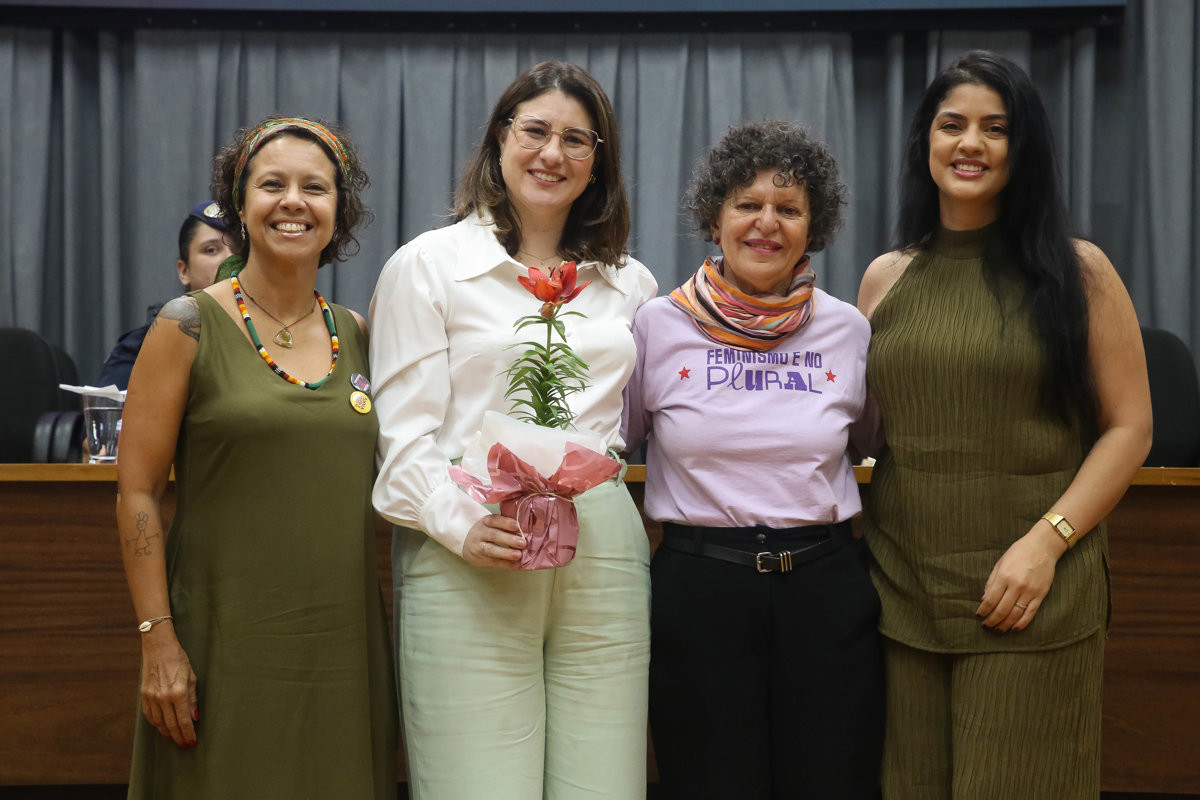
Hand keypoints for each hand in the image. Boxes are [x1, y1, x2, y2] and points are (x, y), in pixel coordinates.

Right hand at [139, 624, 197, 746]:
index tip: (192, 742)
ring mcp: (151, 697)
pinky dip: (156, 724)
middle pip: (171, 725)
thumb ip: (193, 699)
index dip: (188, 733)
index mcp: (178, 692)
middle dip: (179, 737)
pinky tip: (162, 728)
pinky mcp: (143, 695)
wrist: (158, 647)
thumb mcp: (192, 677)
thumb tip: (195, 717)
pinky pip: (149, 715)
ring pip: (159, 723)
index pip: (184, 720)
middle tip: (185, 745)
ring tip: (174, 739)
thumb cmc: (178, 659)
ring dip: (167, 733)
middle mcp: (163, 697)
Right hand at [462, 514, 525, 567]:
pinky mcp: (481, 559)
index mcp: (485, 522)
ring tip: (518, 555)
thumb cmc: (486, 532)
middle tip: (522, 543)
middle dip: (509, 539)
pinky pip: (494, 562)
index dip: (505, 522)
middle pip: (493, 535)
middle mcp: (480, 534)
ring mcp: (479, 547)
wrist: (467, 543)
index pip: (494, 520)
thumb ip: (504, 525)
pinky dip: (506, 564)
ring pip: (491, 550)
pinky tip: (516, 564)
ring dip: (506, 553)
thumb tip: (525, 530)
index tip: (517, 526)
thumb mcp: (491, 524)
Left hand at [976, 522, 1067, 632]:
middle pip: (1002, 609)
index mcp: (1004, 576)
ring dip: (1005, 624)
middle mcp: (1017, 585)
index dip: (983, 610)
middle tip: (986, 626)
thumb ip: (991, 581)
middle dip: (992, 620)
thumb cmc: (1018, 552)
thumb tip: (983, 599)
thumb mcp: (1000, 563)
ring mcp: (1030, 591)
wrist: (1043, 547)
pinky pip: (1031, 613)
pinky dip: (1022, 623)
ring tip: (998, 630)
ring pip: (1015, 614)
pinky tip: (1014, 628)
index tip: (978, 616)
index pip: (991, 599)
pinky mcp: (1041, 595)